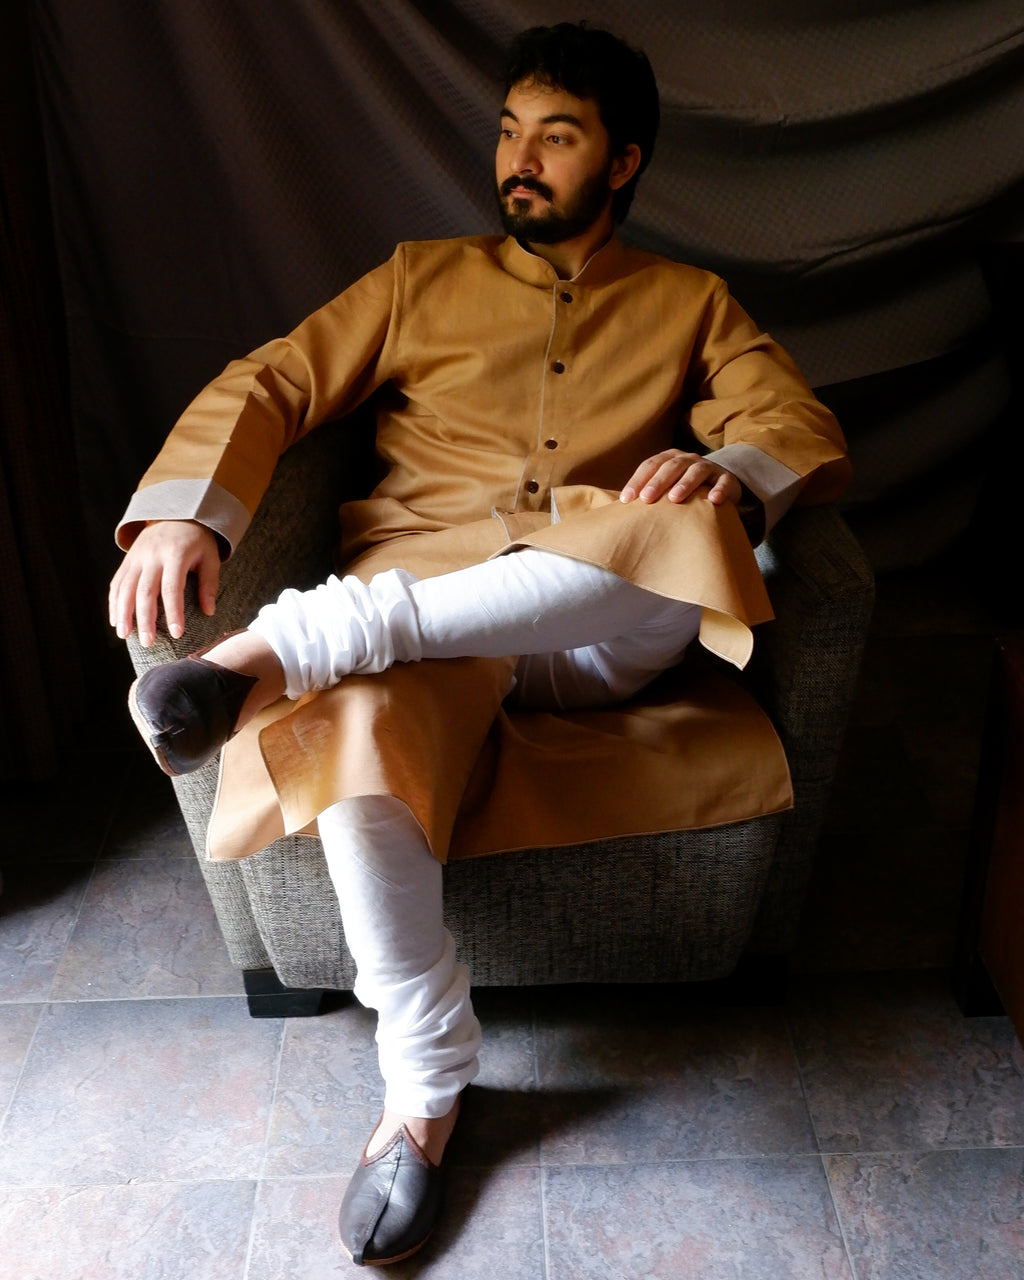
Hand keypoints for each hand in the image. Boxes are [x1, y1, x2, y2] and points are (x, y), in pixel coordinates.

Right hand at [108, 520, 220, 646]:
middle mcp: (152, 556)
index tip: (176, 633)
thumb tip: (209, 611)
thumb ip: (209, 584)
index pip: (172, 588)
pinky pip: (117, 583)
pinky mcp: (127, 560)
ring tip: (125, 636)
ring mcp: (136, 557)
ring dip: (123, 614)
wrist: (176, 513)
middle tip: (148, 642)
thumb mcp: (210, 557)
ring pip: (125, 588)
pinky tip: (116, 621)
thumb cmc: (198, 541)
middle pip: (144, 591)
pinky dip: (114, 602)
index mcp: (175, 554)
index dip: (173, 612)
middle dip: (145, 619)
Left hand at [619, 449, 741, 505]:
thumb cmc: (684, 489)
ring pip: (696, 471)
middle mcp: (688, 460)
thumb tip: (617, 510)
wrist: (721, 484)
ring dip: (685, 484)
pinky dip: (719, 490)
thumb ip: (647, 493)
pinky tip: (714, 500)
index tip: (626, 499)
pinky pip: (724, 482)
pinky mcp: (727, 479)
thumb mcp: (666, 487)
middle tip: (646, 499)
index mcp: (669, 459)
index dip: (637, 480)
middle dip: (658, 482)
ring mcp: (708, 468)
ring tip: (675, 498)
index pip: (650, 465)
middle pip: (671, 466)